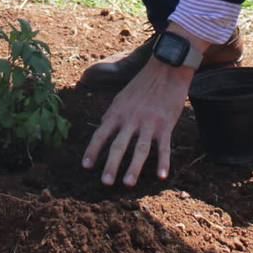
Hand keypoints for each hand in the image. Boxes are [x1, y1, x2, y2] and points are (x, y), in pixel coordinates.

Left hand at [82, 51, 193, 186]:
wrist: (167, 68)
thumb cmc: (144, 83)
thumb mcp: (123, 96)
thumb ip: (113, 113)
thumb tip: (102, 127)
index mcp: (118, 111)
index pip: (101, 134)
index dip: (92, 150)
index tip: (85, 166)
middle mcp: (131, 118)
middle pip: (119, 145)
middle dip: (111, 165)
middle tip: (105, 183)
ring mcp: (149, 122)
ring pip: (140, 149)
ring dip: (134, 167)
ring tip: (128, 184)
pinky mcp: (166, 124)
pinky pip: (164, 147)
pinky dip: (163, 162)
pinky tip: (161, 176)